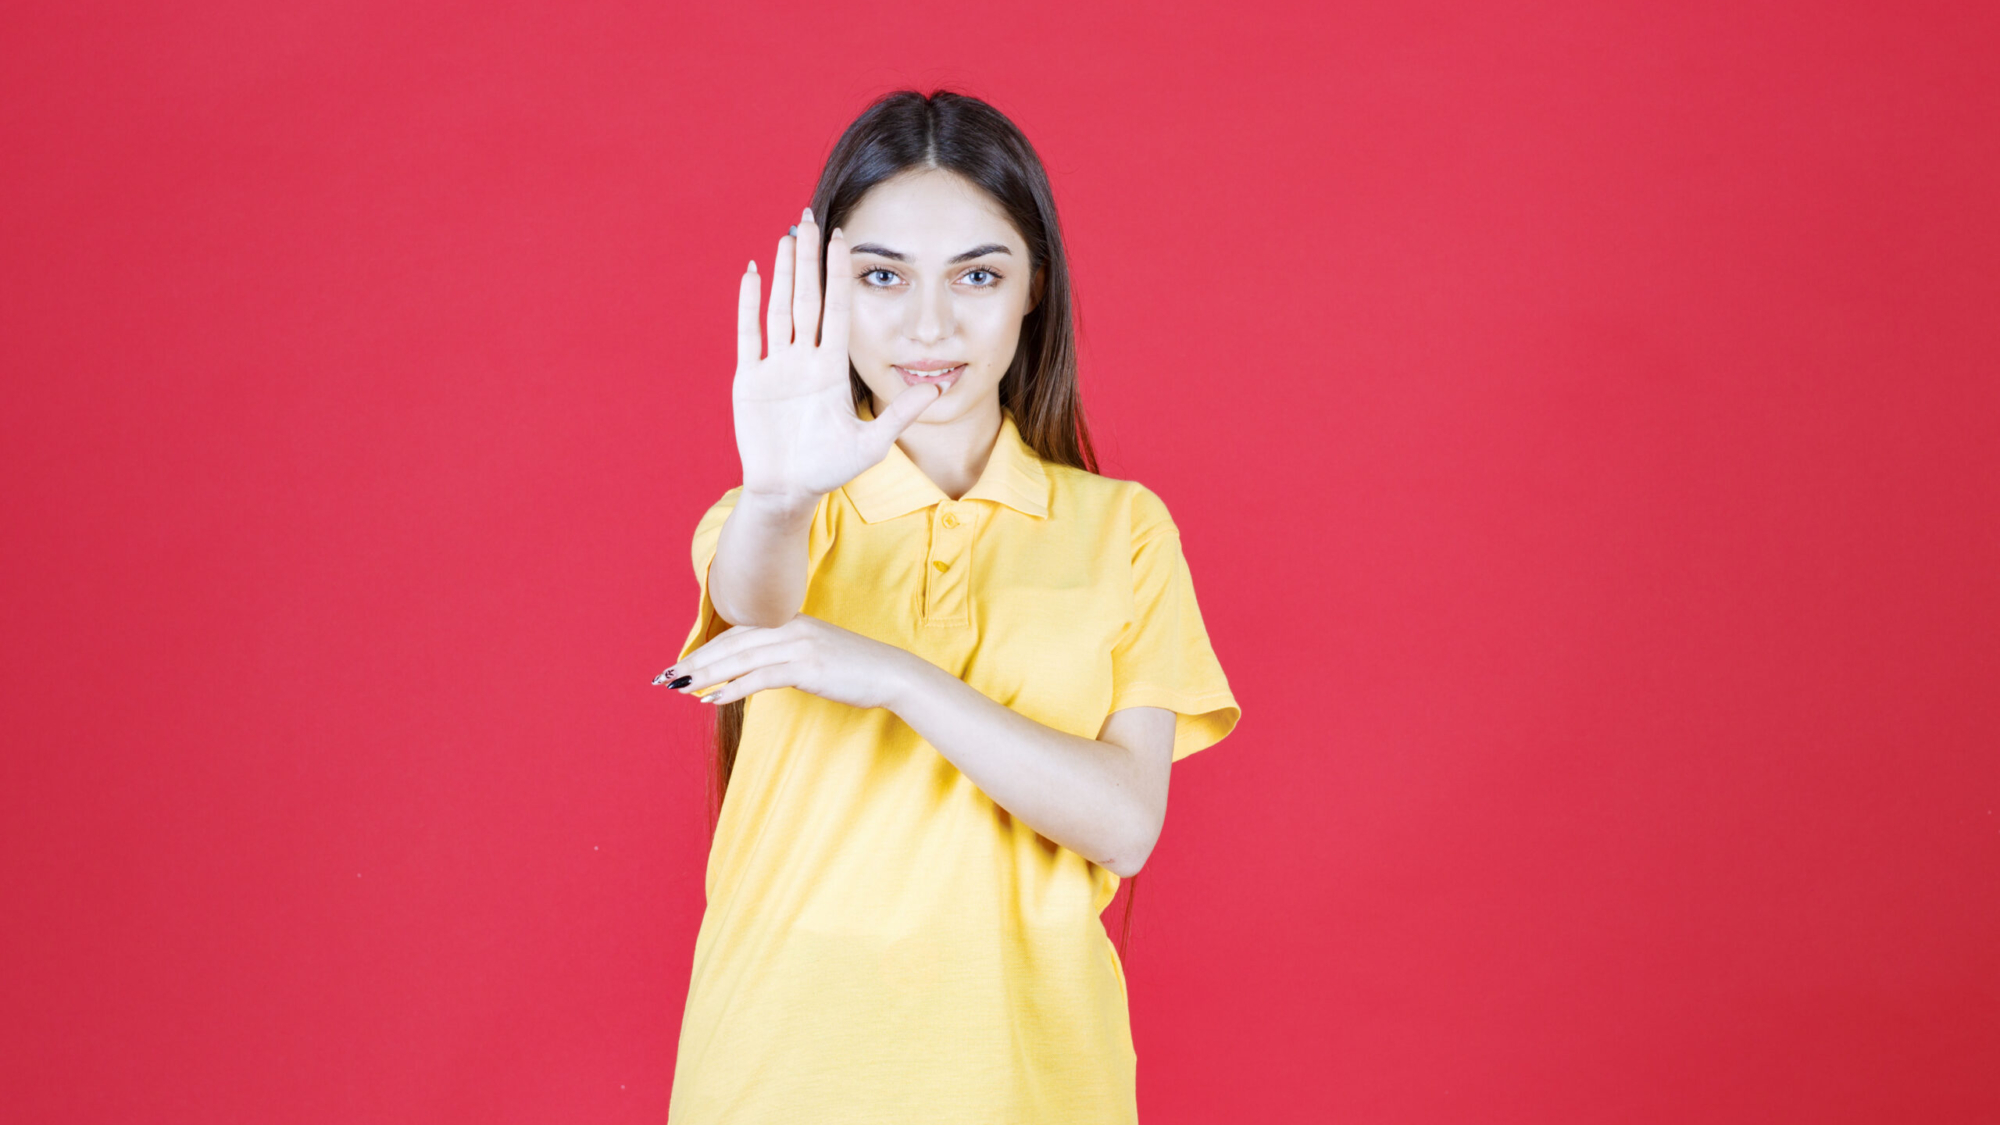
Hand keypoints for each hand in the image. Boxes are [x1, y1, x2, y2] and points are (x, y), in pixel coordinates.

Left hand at [657, 613, 919, 711]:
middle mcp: (790, 629)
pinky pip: (760, 677)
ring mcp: (799, 645)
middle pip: (732, 644)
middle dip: (695, 661)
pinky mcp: (807, 667)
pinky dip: (733, 687)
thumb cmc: (855, 669)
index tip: (680, 664)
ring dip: (706, 674)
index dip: (707, 649)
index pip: (738, 634)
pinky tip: (712, 699)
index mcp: (790, 623)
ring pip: (740, 658)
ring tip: (679, 688)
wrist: (891, 673)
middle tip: (664, 677)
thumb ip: (786, 658)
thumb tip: (756, 674)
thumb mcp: (816, 655)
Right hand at [732, 207, 941, 507]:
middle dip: (808, 259)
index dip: (840, 275)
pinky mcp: (749, 379)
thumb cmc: (830, 469)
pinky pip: (749, 334)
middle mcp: (804, 360)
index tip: (846, 239)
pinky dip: (748, 303)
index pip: (839, 311)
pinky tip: (752, 272)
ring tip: (786, 235)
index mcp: (832, 369)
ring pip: (779, 308)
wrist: (789, 491)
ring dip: (781, 272)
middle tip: (810, 218)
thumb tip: (938, 386)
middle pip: (807, 299)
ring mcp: (775, 367)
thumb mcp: (872, 442)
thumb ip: (901, 413)